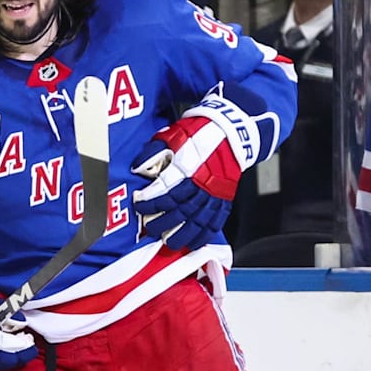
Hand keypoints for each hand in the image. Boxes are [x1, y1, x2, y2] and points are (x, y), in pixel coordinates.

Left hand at [132, 91, 261, 250]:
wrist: (232, 128)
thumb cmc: (200, 130)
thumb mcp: (172, 135)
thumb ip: (153, 152)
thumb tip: (138, 166)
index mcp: (188, 168)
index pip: (165, 192)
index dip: (150, 202)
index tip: (140, 206)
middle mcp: (202, 184)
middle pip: (179, 211)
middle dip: (162, 222)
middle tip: (150, 228)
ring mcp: (215, 193)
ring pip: (197, 220)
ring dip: (182, 234)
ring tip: (170, 242)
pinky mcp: (225, 197)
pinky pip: (216, 221)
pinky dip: (205, 234)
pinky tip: (195, 242)